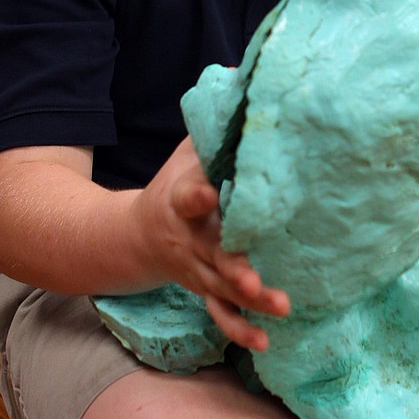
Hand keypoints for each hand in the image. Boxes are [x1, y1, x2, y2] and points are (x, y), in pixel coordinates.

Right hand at [134, 137, 289, 351]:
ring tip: (280, 307)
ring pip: (221, 289)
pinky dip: (239, 329)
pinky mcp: (204, 289)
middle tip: (253, 278)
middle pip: (211, 254)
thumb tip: (244, 79)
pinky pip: (220, 313)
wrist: (138, 234)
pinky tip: (265, 340)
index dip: (197, 194)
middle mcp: (189, 239)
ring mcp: (196, 269)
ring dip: (249, 302)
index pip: (187, 196)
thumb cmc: (179, 182)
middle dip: (233, 267)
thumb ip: (216, 124)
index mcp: (182, 200)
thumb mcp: (190, 150)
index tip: (209, 191)